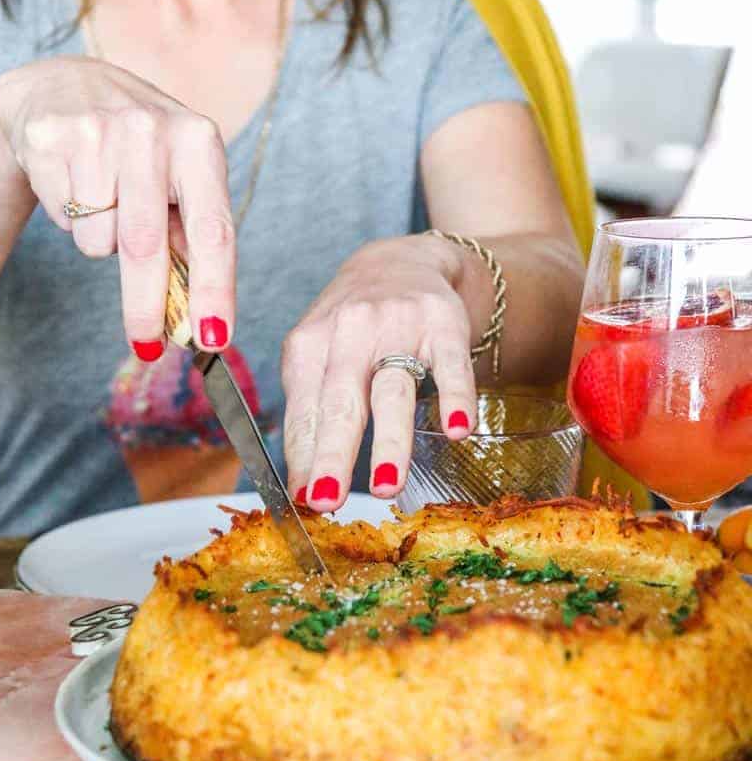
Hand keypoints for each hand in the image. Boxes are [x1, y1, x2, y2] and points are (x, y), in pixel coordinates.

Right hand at [0, 56, 234, 357]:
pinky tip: (74, 182)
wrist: (65, 87)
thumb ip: (191, 235)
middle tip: (147, 345)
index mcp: (198, 142)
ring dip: (101, 242)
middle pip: (146, 246)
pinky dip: (70, 219)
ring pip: (99, 239)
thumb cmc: (139, 148)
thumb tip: (202, 317)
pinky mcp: (51, 138)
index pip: (213, 230)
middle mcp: (152, 130)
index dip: (215, 289)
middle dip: (146, 306)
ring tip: (103, 201)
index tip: (214, 337)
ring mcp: (98, 130)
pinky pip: (64, 219)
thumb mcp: (179, 174)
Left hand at [281, 235, 477, 510]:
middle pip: (341, 401)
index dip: (303, 455)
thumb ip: (312, 415)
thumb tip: (303, 486)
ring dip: (390, 439)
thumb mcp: (319, 356)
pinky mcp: (443, 323)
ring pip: (392, 389)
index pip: (304, 410)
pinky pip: (451, 364)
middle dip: (334, 453)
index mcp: (310, 345)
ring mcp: (398, 325)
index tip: (304, 499)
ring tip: (386, 484)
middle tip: (328, 499)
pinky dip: (455, 397)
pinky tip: (457, 429)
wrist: (401, 261)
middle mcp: (349, 331)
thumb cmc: (352, 326)